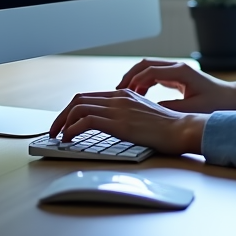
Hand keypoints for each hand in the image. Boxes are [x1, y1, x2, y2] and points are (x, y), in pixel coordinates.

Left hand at [49, 88, 207, 155]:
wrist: (182, 129)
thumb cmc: (168, 128)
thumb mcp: (144, 116)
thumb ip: (127, 116)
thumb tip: (110, 127)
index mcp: (124, 94)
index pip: (89, 96)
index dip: (72, 109)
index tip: (64, 123)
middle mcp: (119, 97)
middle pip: (79, 99)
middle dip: (61, 115)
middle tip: (54, 130)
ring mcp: (118, 108)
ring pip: (78, 107)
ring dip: (62, 122)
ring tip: (57, 137)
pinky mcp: (119, 122)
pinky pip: (86, 121)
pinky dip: (72, 130)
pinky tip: (69, 140)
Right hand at [117, 58, 235, 112]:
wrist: (232, 100)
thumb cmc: (217, 104)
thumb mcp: (192, 109)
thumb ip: (171, 109)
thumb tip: (149, 110)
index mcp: (181, 71)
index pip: (150, 71)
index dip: (134, 81)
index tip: (122, 93)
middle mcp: (177, 67)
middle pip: (145, 64)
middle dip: (129, 76)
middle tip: (116, 92)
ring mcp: (177, 70)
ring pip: (148, 68)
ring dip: (135, 79)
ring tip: (123, 95)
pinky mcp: (177, 77)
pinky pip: (154, 75)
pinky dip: (143, 82)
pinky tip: (138, 96)